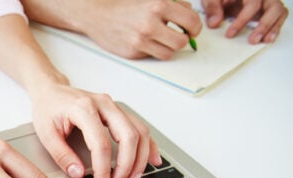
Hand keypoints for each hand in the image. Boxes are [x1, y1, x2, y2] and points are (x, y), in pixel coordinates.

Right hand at [22, 0, 202, 59]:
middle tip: (179, 36)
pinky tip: (146, 42)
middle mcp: (150, 23)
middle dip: (183, 40)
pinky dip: (153, 51)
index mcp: (159, 5)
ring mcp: (141, 40)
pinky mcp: (133, 52)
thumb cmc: (124, 6)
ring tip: (163, 40)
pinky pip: (152, 56)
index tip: (191, 28)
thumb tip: (190, 13)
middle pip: (182, 42)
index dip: (195, 27)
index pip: (191, 21)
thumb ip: (173, 4)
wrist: (97, 14)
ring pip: (169, 53)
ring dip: (169, 48)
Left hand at [29, 80, 160, 177]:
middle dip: (127, 165)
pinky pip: (140, 127)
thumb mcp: (45, 133)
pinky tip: (153, 161)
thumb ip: (61, 155)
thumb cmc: (48, 108)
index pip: (101, 143)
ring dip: (140, 158)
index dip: (104, 169)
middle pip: (128, 136)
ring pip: (139, 131)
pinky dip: (149, 145)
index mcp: (84, 109)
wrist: (51, 90)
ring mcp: (114, 106)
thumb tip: (78, 175)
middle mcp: (103, 104)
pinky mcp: (119, 111)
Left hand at [202, 0, 288, 43]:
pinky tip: (268, 39)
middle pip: (272, 6)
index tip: (230, 34)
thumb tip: (214, 23)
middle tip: (252, 41)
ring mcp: (269, 1)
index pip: (252, 3)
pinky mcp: (273, 8)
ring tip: (263, 41)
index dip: (242, 19)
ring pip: (279, 10)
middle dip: (263, 25)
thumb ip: (212, 7)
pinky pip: (281, 16)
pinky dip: (276, 27)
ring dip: (272, 27)